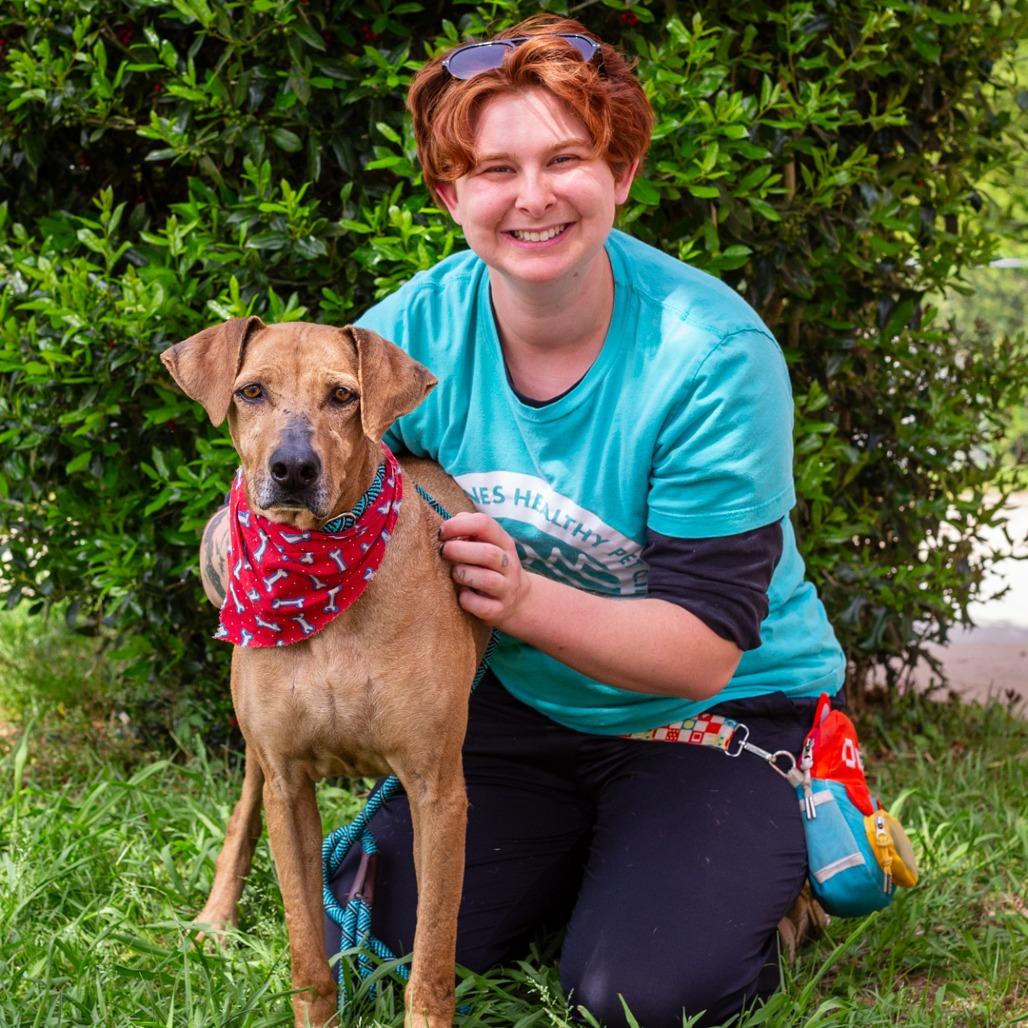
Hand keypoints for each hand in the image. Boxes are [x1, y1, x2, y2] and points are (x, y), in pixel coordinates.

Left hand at [438, 511, 530, 628]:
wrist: (518, 601)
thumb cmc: (490, 567)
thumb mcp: (488, 545)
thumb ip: (468, 532)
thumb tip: (447, 528)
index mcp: (504, 543)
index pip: (484, 524)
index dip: (459, 525)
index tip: (441, 533)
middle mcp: (509, 565)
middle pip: (488, 553)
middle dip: (460, 550)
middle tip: (443, 552)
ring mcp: (506, 589)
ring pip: (487, 580)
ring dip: (463, 574)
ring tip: (454, 573)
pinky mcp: (499, 610)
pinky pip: (482, 606)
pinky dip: (467, 600)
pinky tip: (461, 595)